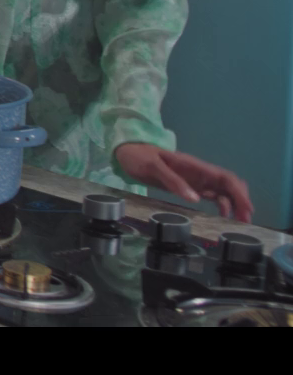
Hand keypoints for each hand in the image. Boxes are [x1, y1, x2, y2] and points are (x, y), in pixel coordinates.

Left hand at [115, 143, 253, 221]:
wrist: (127, 153)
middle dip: (241, 201)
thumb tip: (196, 199)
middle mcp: (200, 173)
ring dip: (234, 205)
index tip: (247, 209)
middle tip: (246, 220)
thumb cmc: (140, 156)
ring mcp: (195, 180)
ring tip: (239, 222)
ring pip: (224, 191)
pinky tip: (223, 216)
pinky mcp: (189, 186)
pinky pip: (212, 195)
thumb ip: (174, 181)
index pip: (225, 178)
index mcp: (195, 166)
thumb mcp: (154, 167)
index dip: (239, 193)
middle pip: (230, 185)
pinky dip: (222, 205)